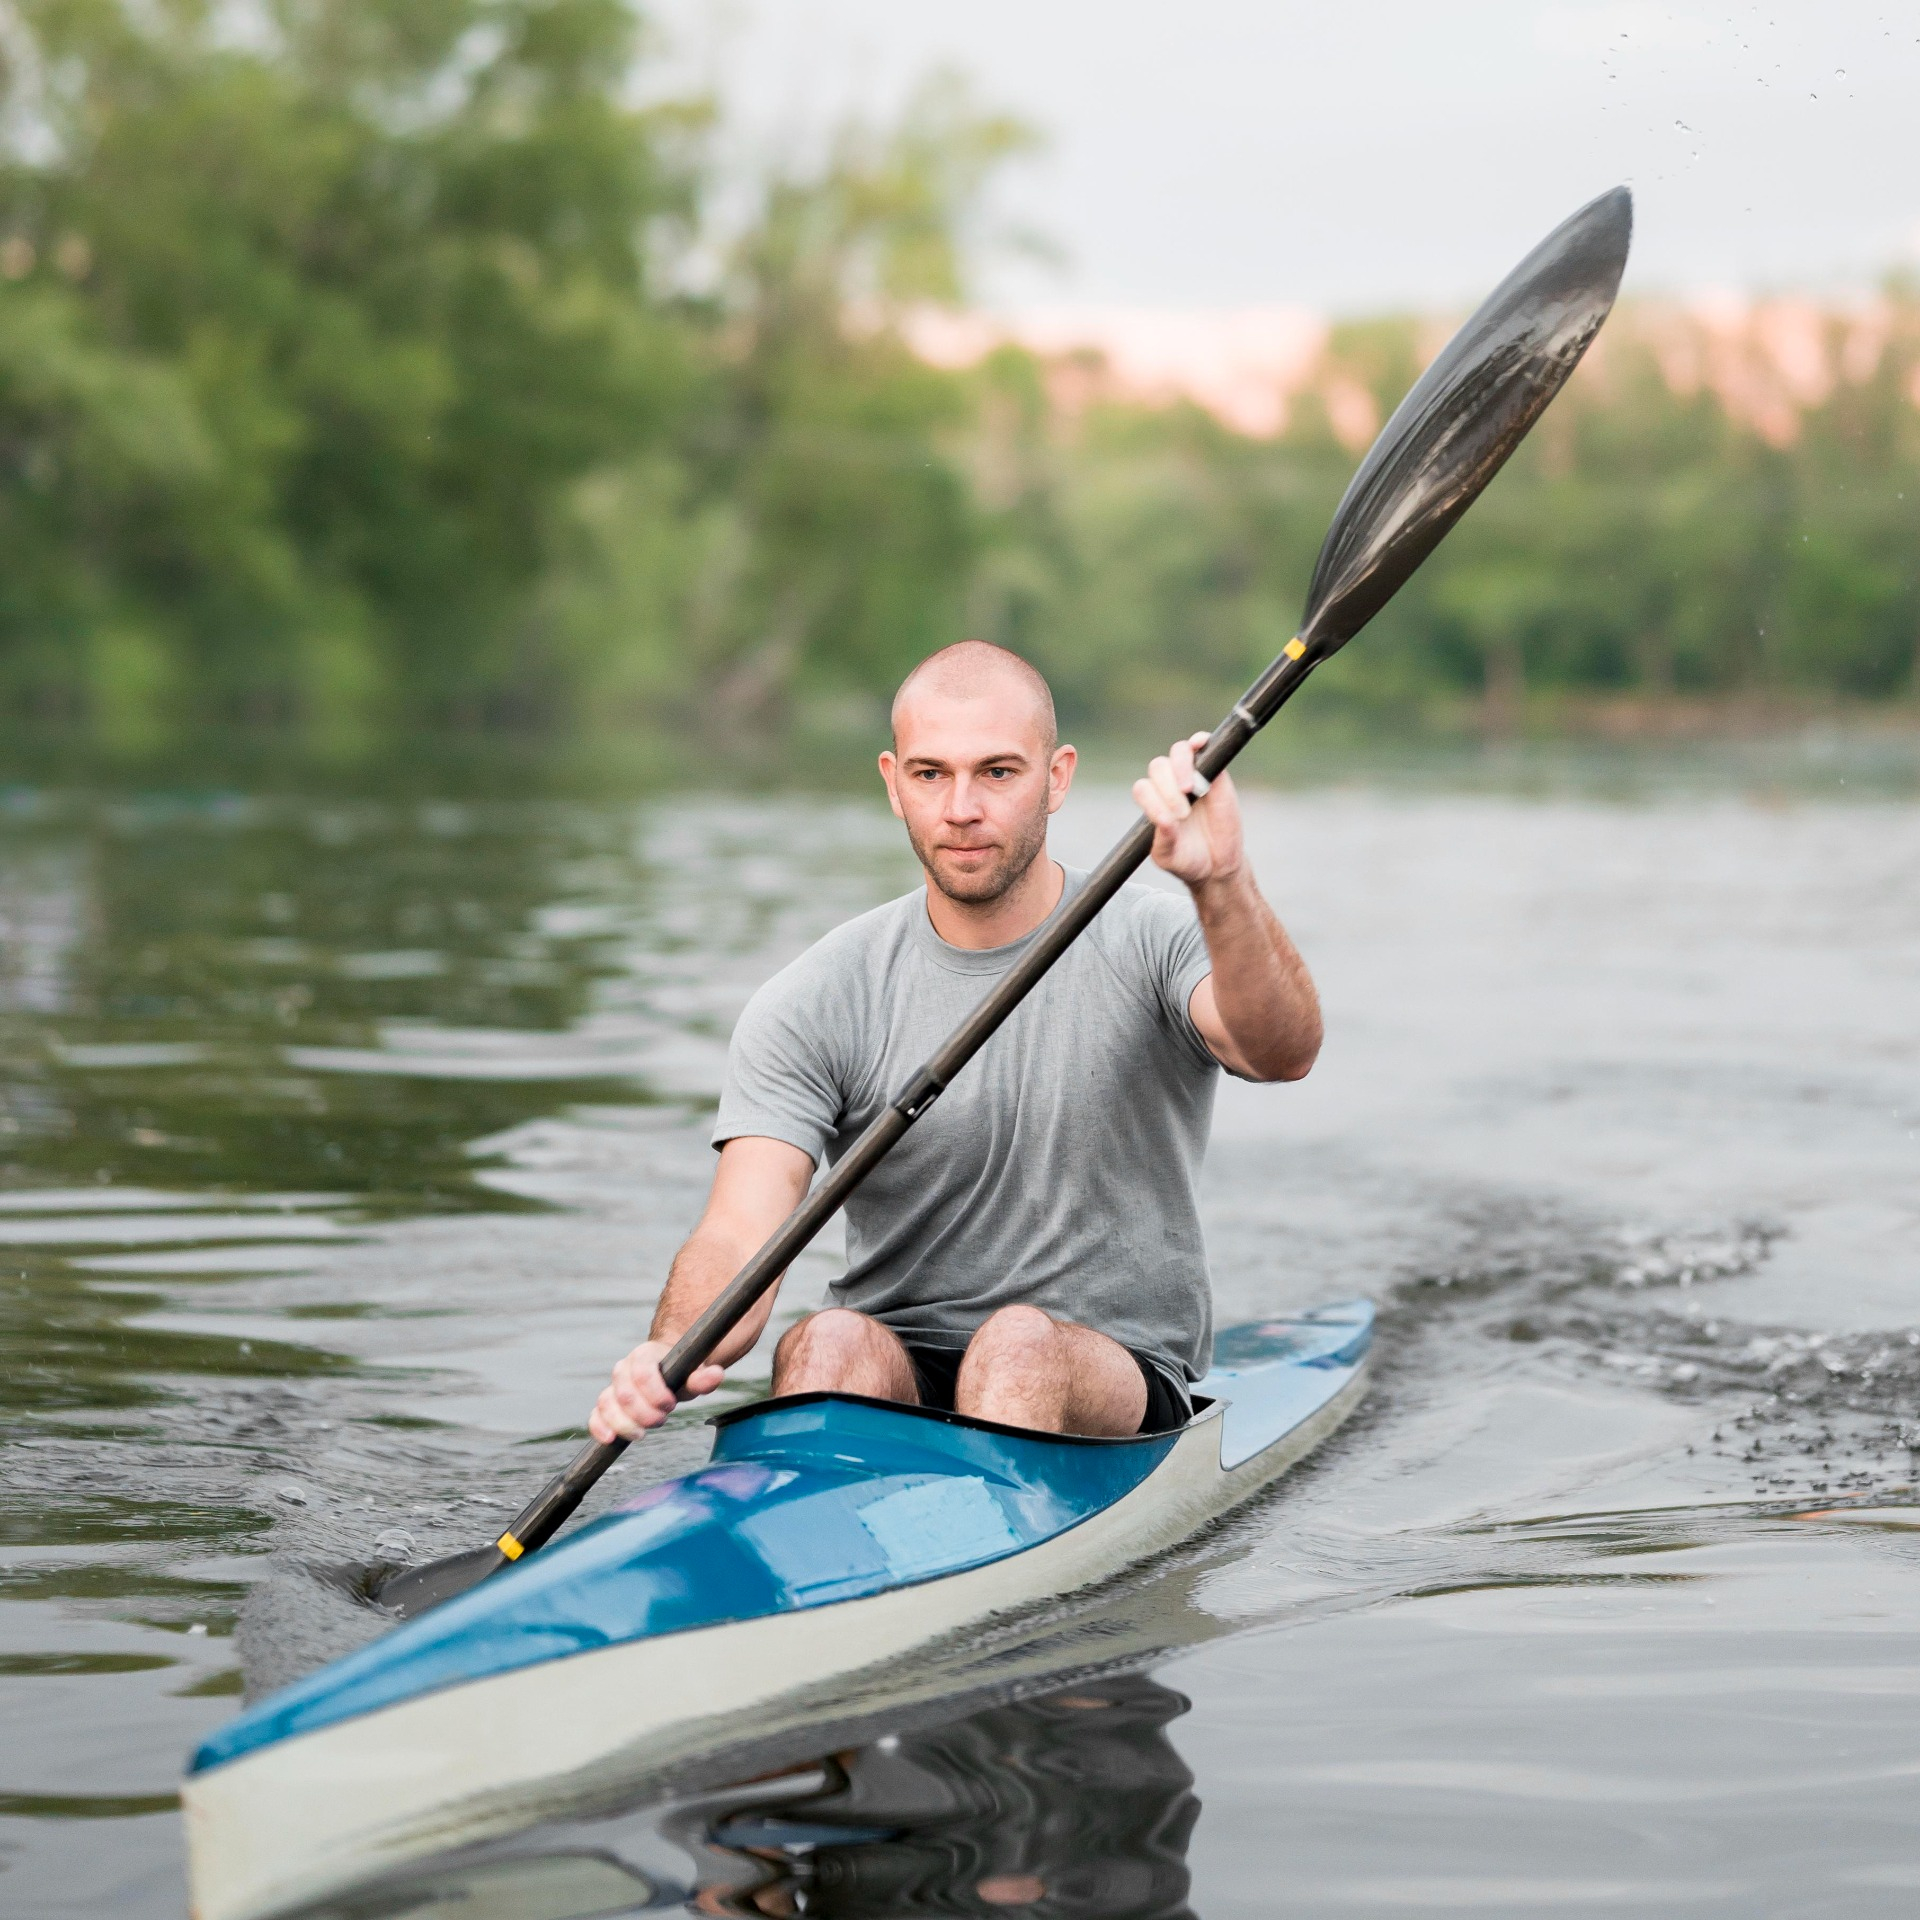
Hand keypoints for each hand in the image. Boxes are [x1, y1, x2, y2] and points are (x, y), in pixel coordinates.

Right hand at [589, 1339, 724, 1442]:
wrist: (664, 1371)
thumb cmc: (679, 1373)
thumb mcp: (693, 1374)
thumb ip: (702, 1377)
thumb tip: (717, 1374)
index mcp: (644, 1355)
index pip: (642, 1372)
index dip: (655, 1393)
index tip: (671, 1404)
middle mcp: (624, 1369)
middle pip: (624, 1394)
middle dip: (644, 1413)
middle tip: (662, 1419)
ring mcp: (613, 1387)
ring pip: (607, 1404)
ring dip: (625, 1424)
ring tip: (642, 1433)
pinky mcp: (606, 1405)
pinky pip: (595, 1416)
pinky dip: (600, 1427)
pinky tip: (610, 1439)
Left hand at [1132, 732, 1243, 888]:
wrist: (1218, 865)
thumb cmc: (1188, 859)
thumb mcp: (1168, 856)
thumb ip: (1163, 839)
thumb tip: (1164, 819)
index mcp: (1153, 802)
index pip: (1143, 788)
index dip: (1152, 801)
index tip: (1169, 821)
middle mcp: (1169, 786)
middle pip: (1158, 767)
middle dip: (1168, 790)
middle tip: (1183, 813)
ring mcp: (1192, 776)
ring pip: (1178, 752)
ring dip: (1181, 767)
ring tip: (1189, 790)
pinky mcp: (1215, 772)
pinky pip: (1203, 745)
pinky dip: (1199, 740)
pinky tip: (1199, 744)